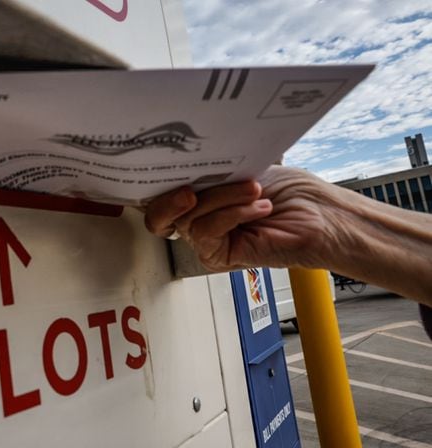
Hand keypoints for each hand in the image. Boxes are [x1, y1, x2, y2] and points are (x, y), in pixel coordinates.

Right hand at [144, 166, 345, 271]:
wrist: (323, 215)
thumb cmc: (294, 192)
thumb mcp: (243, 168)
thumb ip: (210, 170)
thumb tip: (184, 163)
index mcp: (203, 196)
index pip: (160, 194)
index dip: (153, 185)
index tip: (164, 166)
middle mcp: (201, 218)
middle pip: (161, 213)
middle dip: (171, 196)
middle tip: (190, 188)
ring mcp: (209, 239)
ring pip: (187, 219)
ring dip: (221, 199)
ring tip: (252, 191)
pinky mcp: (220, 256)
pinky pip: (205, 233)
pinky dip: (230, 215)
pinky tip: (257, 208)